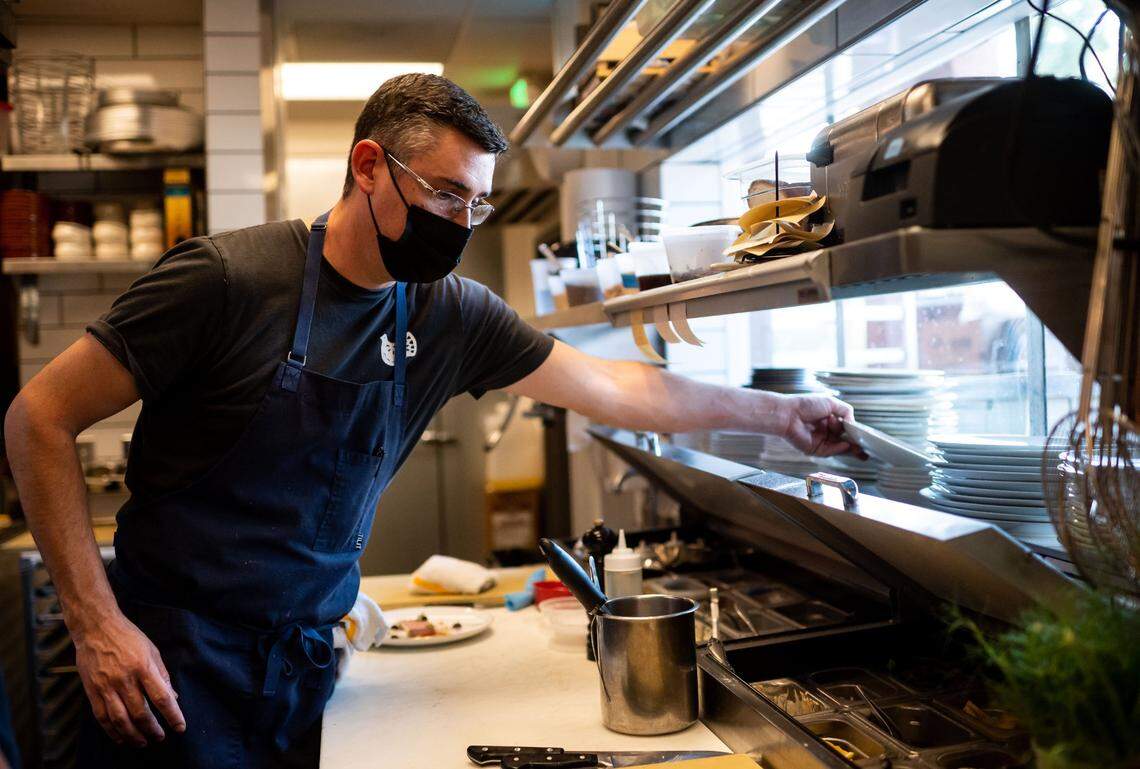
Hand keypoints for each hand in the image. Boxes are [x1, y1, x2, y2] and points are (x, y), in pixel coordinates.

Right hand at [73, 612, 184, 746]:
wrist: (96, 628)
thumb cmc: (128, 637)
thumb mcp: (152, 650)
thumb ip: (162, 675)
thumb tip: (173, 697)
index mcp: (143, 666)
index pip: (161, 697)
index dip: (172, 715)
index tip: (180, 727)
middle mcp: (124, 679)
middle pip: (140, 712)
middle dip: (152, 729)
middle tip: (160, 737)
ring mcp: (106, 686)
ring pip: (120, 720)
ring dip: (133, 735)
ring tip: (143, 742)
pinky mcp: (92, 691)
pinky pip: (102, 717)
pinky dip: (112, 731)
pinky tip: (122, 738)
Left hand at [778, 394, 865, 457]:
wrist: (788, 414)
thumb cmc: (805, 405)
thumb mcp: (830, 403)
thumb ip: (845, 411)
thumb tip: (853, 422)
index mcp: (828, 419)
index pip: (845, 428)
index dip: (855, 433)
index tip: (866, 437)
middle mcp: (825, 431)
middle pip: (844, 440)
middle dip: (855, 445)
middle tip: (867, 449)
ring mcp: (820, 441)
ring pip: (839, 447)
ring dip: (850, 448)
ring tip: (860, 447)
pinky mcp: (814, 449)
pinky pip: (830, 451)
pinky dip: (839, 449)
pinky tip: (845, 445)